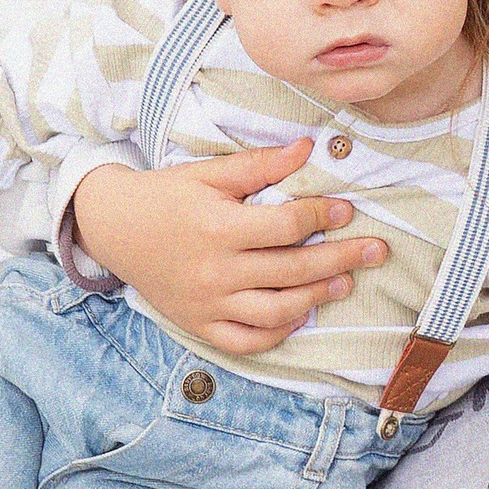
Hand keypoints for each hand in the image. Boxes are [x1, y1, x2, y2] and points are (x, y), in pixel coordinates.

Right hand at [69, 143, 385, 354]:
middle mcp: (215, 271)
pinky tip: (299, 314)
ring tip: (343, 283)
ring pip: (276, 311)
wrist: (113, 229)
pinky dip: (278, 332)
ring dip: (316, 298)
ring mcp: (208, 303)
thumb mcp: (207, 173)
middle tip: (375, 251)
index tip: (346, 209)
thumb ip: (258, 165)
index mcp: (218, 227)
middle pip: (292, 270)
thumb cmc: (165, 196)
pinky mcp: (200, 325)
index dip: (321, 215)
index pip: (285, 226)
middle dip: (340, 259)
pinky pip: (248, 340)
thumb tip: (308, 148)